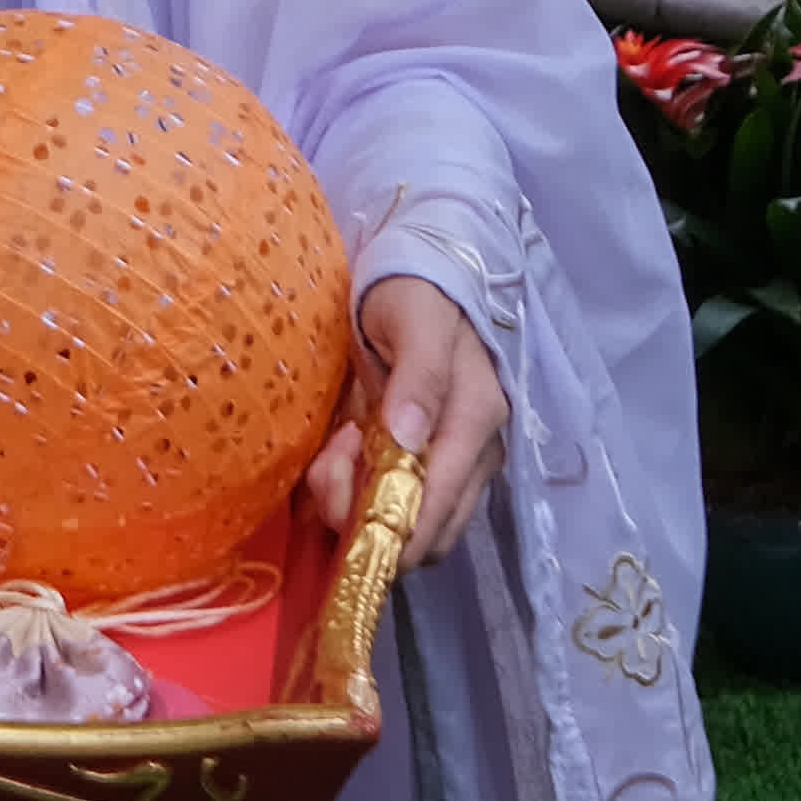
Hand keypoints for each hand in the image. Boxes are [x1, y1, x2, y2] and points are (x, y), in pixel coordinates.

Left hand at [300, 275, 507, 569]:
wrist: (421, 275)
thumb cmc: (416, 291)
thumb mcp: (416, 319)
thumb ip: (420, 375)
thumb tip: (412, 438)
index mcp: (476, 417)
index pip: (442, 499)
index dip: (393, 525)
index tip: (337, 518)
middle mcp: (475, 450)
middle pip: (427, 523)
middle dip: (366, 515)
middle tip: (324, 469)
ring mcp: (456, 457)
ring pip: (410, 516)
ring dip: (359, 499)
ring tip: (334, 445)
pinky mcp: (433, 456)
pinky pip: (398, 495)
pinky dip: (361, 486)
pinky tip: (343, 446)